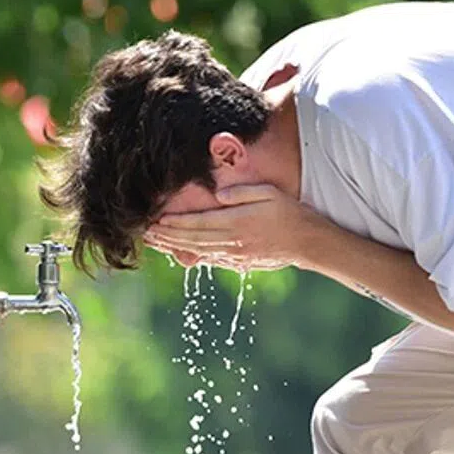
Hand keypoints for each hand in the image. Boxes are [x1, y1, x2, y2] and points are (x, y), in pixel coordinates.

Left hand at [145, 184, 324, 270]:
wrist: (307, 242)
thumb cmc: (290, 212)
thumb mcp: (269, 193)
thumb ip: (243, 192)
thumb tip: (219, 193)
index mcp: (237, 222)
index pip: (198, 222)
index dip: (175, 223)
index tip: (156, 220)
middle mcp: (232, 240)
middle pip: (192, 238)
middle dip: (167, 236)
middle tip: (146, 233)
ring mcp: (234, 253)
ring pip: (197, 250)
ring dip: (174, 246)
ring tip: (155, 242)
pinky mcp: (239, 261)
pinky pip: (210, 258)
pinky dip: (191, 255)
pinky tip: (179, 252)